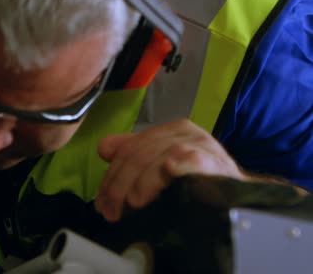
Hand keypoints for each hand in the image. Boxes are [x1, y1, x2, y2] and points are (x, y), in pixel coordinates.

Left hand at [94, 119, 244, 221]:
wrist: (240, 194)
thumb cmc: (198, 182)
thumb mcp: (161, 165)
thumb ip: (134, 155)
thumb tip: (104, 149)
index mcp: (168, 131)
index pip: (129, 149)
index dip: (110, 177)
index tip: (102, 204)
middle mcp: (184, 132)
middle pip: (140, 154)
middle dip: (119, 186)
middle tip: (112, 212)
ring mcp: (201, 144)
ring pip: (159, 158)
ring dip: (141, 183)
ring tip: (131, 204)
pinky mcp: (216, 161)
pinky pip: (193, 159)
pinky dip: (178, 165)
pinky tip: (168, 172)